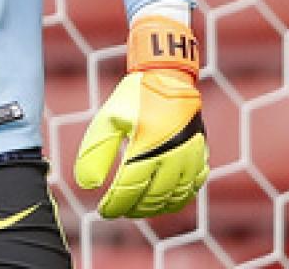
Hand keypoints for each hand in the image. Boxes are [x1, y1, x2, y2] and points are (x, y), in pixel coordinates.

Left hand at [74, 15, 207, 217]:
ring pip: (173, 199)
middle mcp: (172, 156)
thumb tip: (86, 185)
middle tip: (118, 209)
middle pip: (151, 198)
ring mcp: (190, 158)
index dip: (114, 205)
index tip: (102, 211)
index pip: (128, 189)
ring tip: (135, 207)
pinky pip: (192, 189)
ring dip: (152, 208)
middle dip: (131, 208)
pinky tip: (161, 200)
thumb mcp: (108, 119)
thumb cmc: (134, 97)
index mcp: (146, 146)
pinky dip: (176, 200)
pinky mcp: (201, 156)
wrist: (169, 77)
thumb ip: (95, 152)